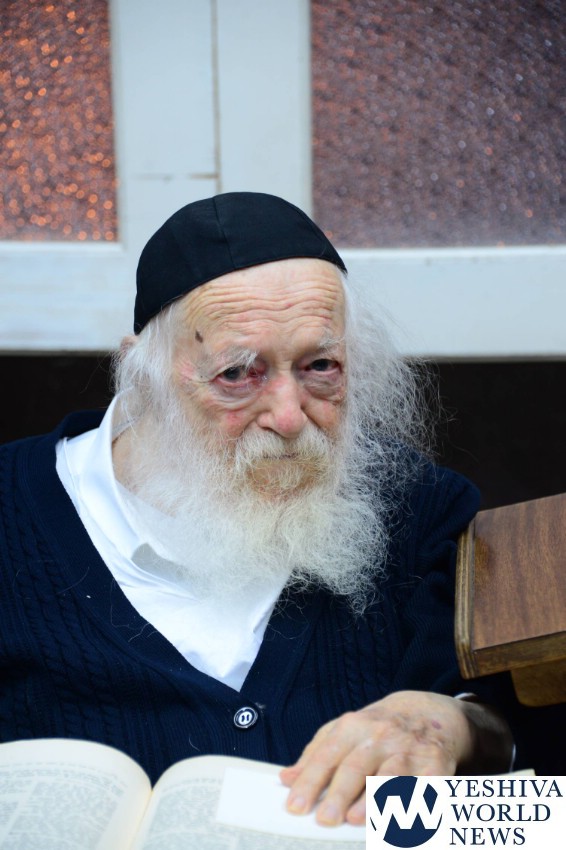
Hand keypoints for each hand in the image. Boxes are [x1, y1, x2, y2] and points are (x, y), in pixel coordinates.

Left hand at [280, 690, 489, 826]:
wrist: (427, 711)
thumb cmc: (376, 729)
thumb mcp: (344, 730)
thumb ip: (315, 754)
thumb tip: (286, 779)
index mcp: (353, 727)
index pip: (327, 755)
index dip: (310, 781)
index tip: (295, 807)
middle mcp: (380, 736)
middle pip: (357, 766)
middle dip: (340, 794)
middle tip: (324, 820)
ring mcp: (408, 749)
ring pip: (390, 776)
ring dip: (374, 799)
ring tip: (355, 820)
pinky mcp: (435, 764)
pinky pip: (427, 787)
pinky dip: (418, 805)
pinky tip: (407, 824)